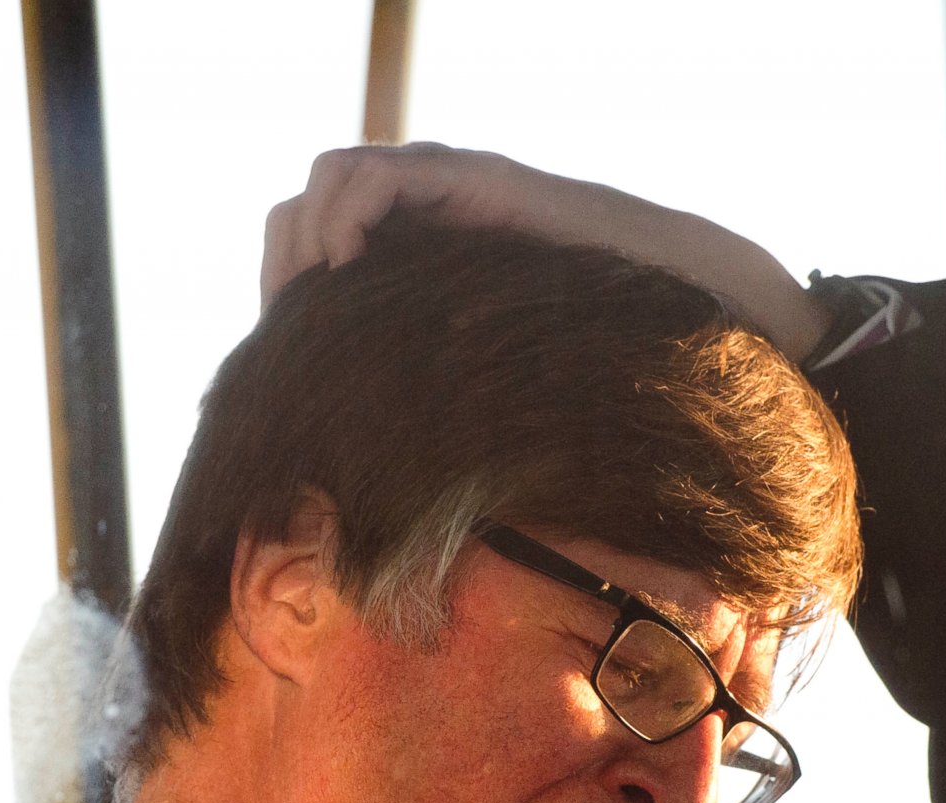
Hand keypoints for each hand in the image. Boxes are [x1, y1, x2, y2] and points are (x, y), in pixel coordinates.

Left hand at [260, 144, 832, 361]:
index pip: (302, 242)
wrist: (663, 299)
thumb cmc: (584, 351)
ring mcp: (441, 185)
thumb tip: (361, 486)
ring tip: (331, 291)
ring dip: (311, 234)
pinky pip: (374, 173)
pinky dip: (348, 215)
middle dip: (284, 262)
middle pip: (298, 206)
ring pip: (327, 174)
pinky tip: (355, 266)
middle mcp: (416, 211)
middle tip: (299, 323)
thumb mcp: (480, 378)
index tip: (286, 346)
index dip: (281, 288)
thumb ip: (428, 391)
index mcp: (407, 254)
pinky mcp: (471, 178)